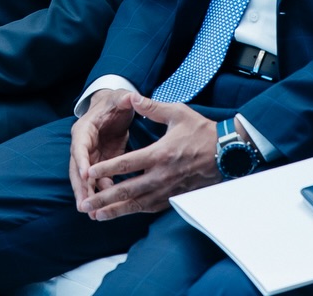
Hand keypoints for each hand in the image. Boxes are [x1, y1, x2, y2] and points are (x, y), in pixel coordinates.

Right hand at [69, 89, 137, 210]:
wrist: (114, 108)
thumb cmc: (116, 103)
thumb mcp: (121, 99)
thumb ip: (125, 99)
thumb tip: (132, 97)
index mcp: (84, 129)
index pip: (79, 147)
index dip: (81, 161)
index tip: (85, 176)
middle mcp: (83, 145)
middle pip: (77, 169)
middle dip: (80, 188)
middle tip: (84, 206)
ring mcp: (90, 156)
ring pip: (85, 179)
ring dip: (88, 196)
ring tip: (92, 214)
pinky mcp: (99, 164)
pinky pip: (97, 181)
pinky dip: (100, 194)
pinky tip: (106, 208)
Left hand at [77, 93, 219, 219]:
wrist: (227, 153)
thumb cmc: (202, 131)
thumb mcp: (178, 113)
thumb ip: (152, 107)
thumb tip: (132, 97)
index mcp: (159, 154)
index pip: (127, 164)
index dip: (106, 169)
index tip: (88, 174)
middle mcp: (161, 176)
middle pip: (127, 190)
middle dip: (103, 198)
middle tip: (85, 205)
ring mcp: (168, 189)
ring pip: (137, 204)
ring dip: (115, 211)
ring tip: (96, 216)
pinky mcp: (174, 197)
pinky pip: (150, 207)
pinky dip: (133, 212)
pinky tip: (121, 213)